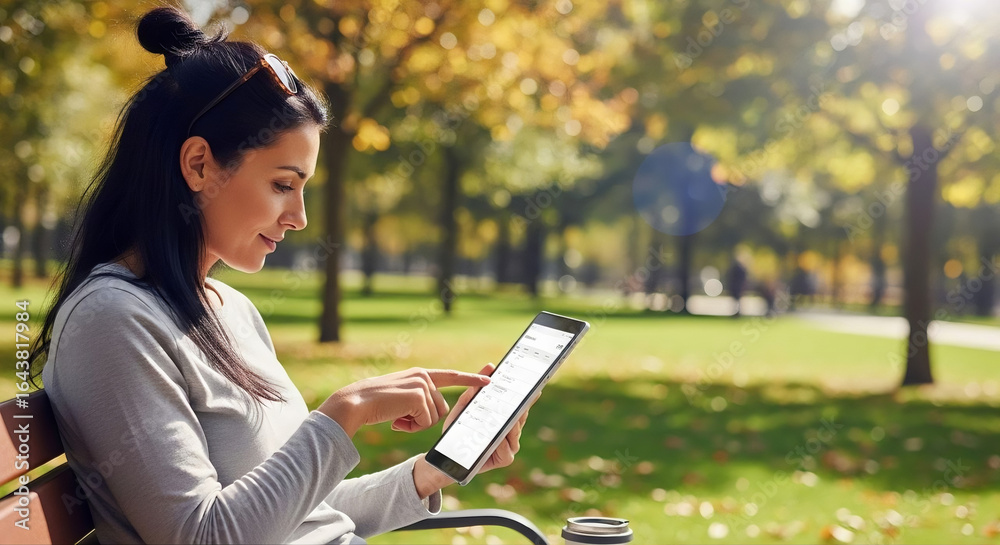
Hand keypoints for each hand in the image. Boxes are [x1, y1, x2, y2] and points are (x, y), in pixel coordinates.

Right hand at [319, 367, 490, 436]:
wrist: (355, 403)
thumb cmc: (374, 404)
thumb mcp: (400, 397)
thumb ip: (418, 398)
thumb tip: (436, 412)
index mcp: (420, 374)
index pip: (451, 376)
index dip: (471, 379)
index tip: (489, 380)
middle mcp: (423, 376)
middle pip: (442, 408)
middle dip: (423, 420)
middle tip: (400, 418)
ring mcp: (422, 384)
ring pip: (435, 417)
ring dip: (416, 424)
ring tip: (396, 416)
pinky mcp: (418, 396)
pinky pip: (426, 422)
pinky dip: (411, 426)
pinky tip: (395, 419)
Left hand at [441, 363, 536, 474]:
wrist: (448, 454)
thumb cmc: (458, 429)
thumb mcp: (465, 405)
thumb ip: (475, 387)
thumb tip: (490, 366)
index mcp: (503, 418)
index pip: (518, 405)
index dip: (528, 397)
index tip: (535, 387)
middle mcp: (510, 432)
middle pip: (519, 417)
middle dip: (520, 408)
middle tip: (521, 399)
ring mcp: (509, 446)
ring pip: (515, 432)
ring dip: (511, 425)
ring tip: (508, 417)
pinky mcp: (504, 459)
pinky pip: (507, 449)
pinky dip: (502, 444)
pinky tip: (498, 440)